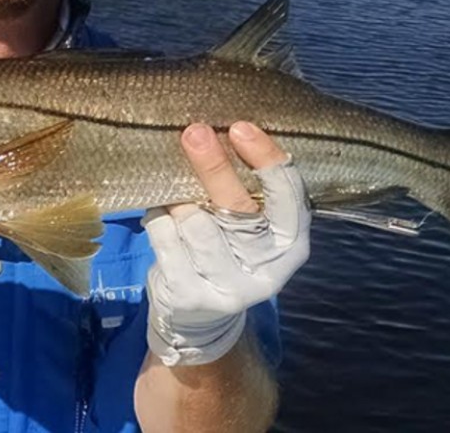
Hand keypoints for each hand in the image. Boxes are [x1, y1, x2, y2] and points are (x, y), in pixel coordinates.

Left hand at [143, 121, 310, 365]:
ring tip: (174, 192)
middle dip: (214, 166)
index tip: (241, 128)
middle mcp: (267, 268)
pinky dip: (158, 218)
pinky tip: (160, 215)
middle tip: (194, 132)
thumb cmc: (227, 251)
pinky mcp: (190, 295)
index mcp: (291, 243)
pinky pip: (166, 238)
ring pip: (195, 223)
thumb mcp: (250, 227)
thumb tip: (219, 129)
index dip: (267, 160)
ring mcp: (229, 287)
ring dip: (178, 199)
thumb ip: (248, 191)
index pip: (289, 197)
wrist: (201, 320)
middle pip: (238, 208)